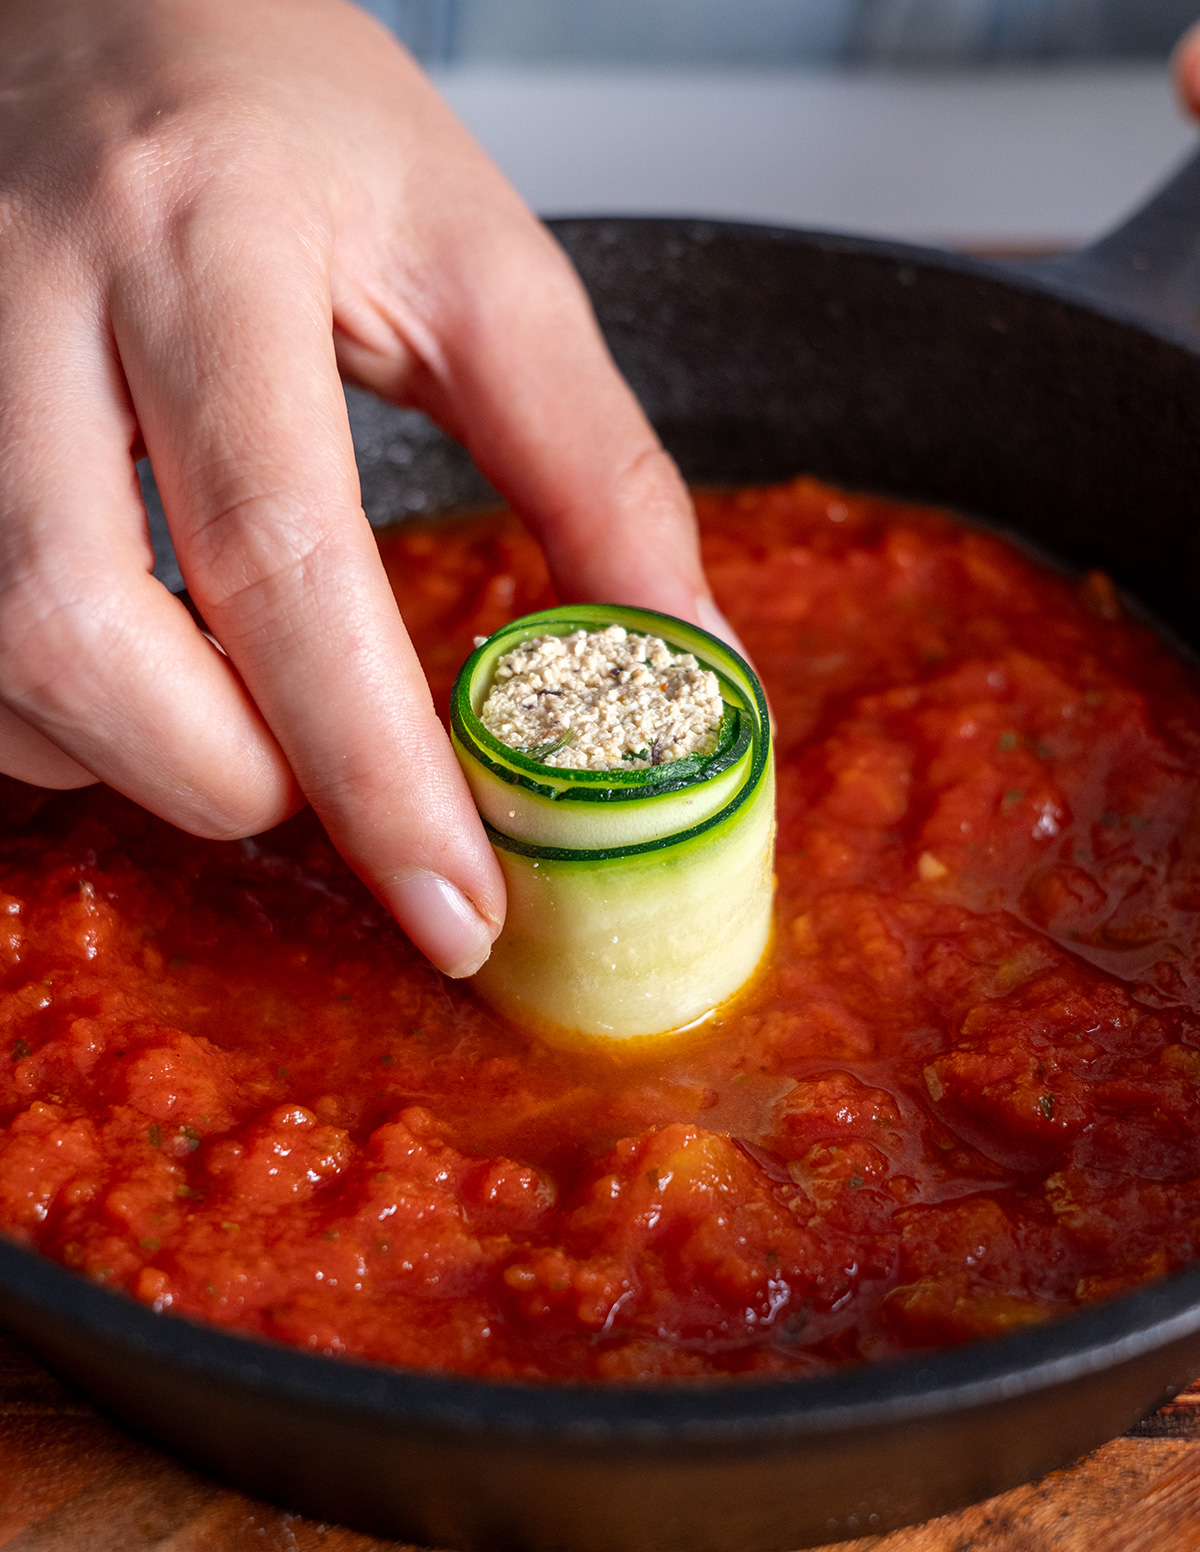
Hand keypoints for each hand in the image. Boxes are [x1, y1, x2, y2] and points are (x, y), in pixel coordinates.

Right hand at [0, 0, 715, 974]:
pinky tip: (132, 668)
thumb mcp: (476, 257)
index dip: (373, 771)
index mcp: (214, 235)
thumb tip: (678, 665)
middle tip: (321, 795)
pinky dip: (48, 713)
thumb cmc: (286, 116)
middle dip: (224, 778)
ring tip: (237, 716)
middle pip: (84, 632)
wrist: (90, 2)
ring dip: (129, 755)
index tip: (457, 908)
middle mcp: (31, 288)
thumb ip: (593, 466)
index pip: (286, 553)